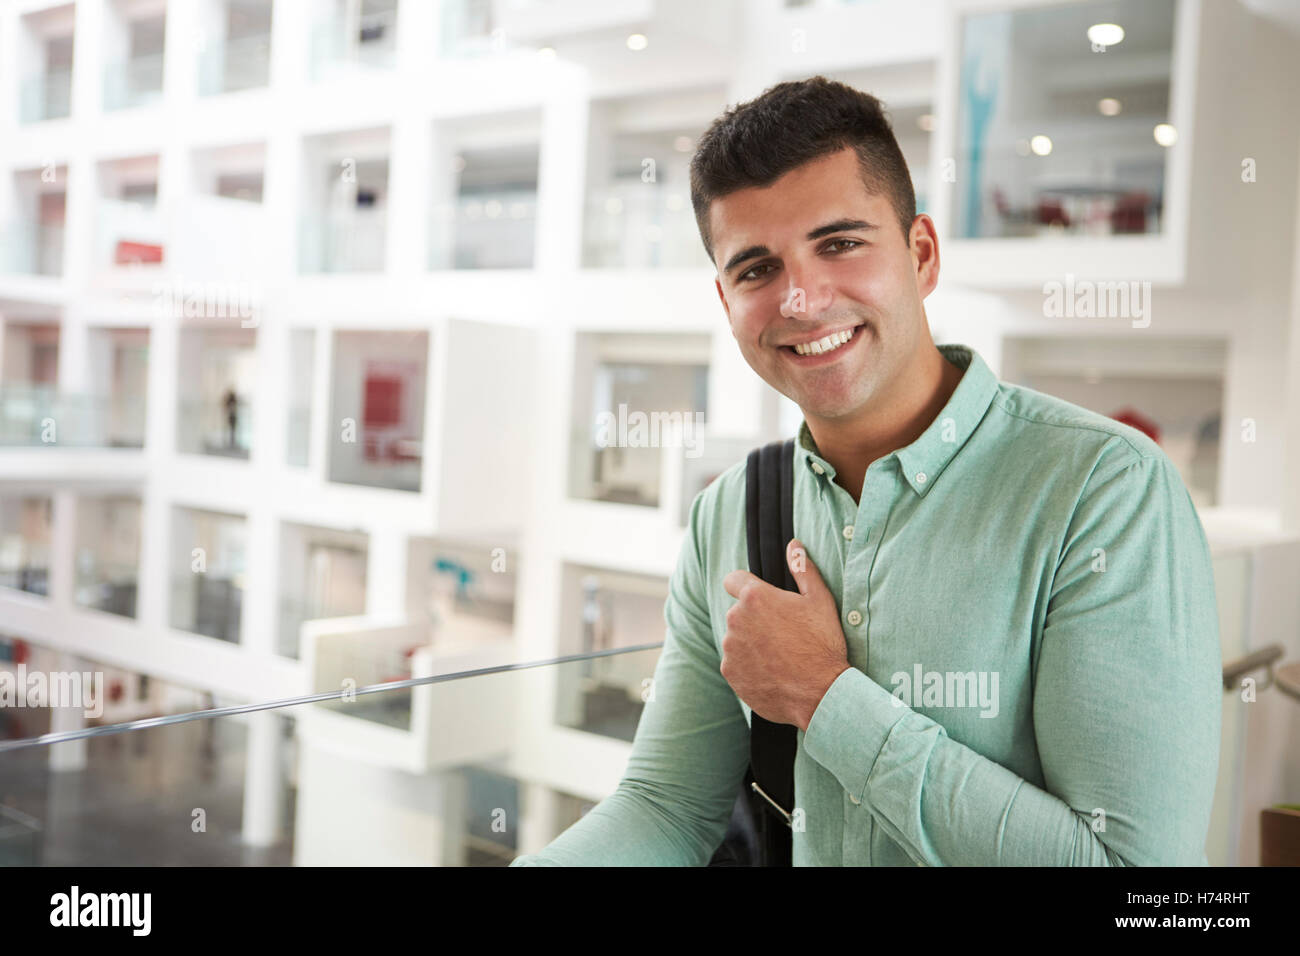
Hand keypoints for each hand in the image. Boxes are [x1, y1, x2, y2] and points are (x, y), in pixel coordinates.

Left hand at [720, 538, 850, 730]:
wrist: (820, 694)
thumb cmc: (822, 644)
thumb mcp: (820, 601)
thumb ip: (803, 569)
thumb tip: (794, 545)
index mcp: (755, 598)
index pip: (733, 579)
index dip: (745, 586)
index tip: (760, 597)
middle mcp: (736, 620)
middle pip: (739, 612)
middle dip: (755, 618)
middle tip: (784, 633)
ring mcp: (730, 648)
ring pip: (736, 638)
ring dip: (751, 642)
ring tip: (780, 655)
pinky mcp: (730, 672)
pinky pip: (736, 662)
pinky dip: (749, 665)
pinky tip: (773, 671)